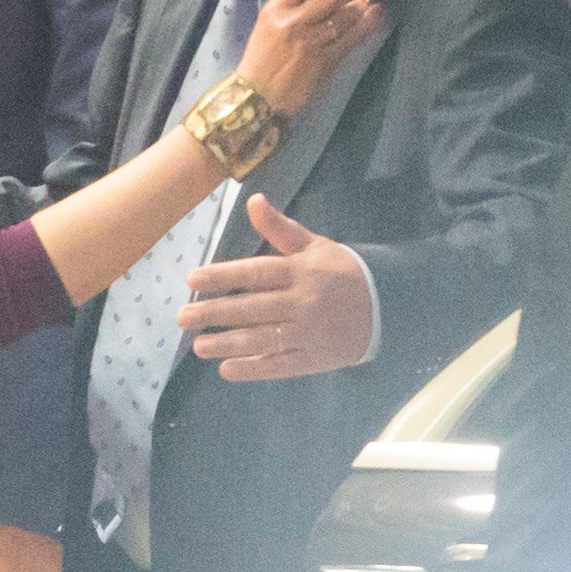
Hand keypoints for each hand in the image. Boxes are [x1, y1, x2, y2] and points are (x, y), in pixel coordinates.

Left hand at [177, 194, 372, 381]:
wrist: (387, 306)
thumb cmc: (340, 272)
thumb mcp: (314, 245)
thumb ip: (280, 228)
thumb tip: (253, 201)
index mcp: (300, 271)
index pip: (256, 272)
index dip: (223, 276)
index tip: (192, 278)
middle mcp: (303, 302)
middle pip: (253, 308)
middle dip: (215, 313)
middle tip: (183, 317)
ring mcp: (309, 333)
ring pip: (262, 339)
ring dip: (227, 344)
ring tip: (198, 346)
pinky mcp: (315, 358)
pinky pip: (280, 365)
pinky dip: (254, 369)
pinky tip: (226, 370)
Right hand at [237, 0, 381, 114]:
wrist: (256, 98)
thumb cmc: (260, 61)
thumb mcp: (268, 25)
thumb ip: (293, 7)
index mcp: (276, 9)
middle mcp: (294, 22)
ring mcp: (311, 42)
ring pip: (346, 15)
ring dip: (364, 4)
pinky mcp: (325, 61)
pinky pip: (352, 37)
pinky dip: (368, 23)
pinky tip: (376, 15)